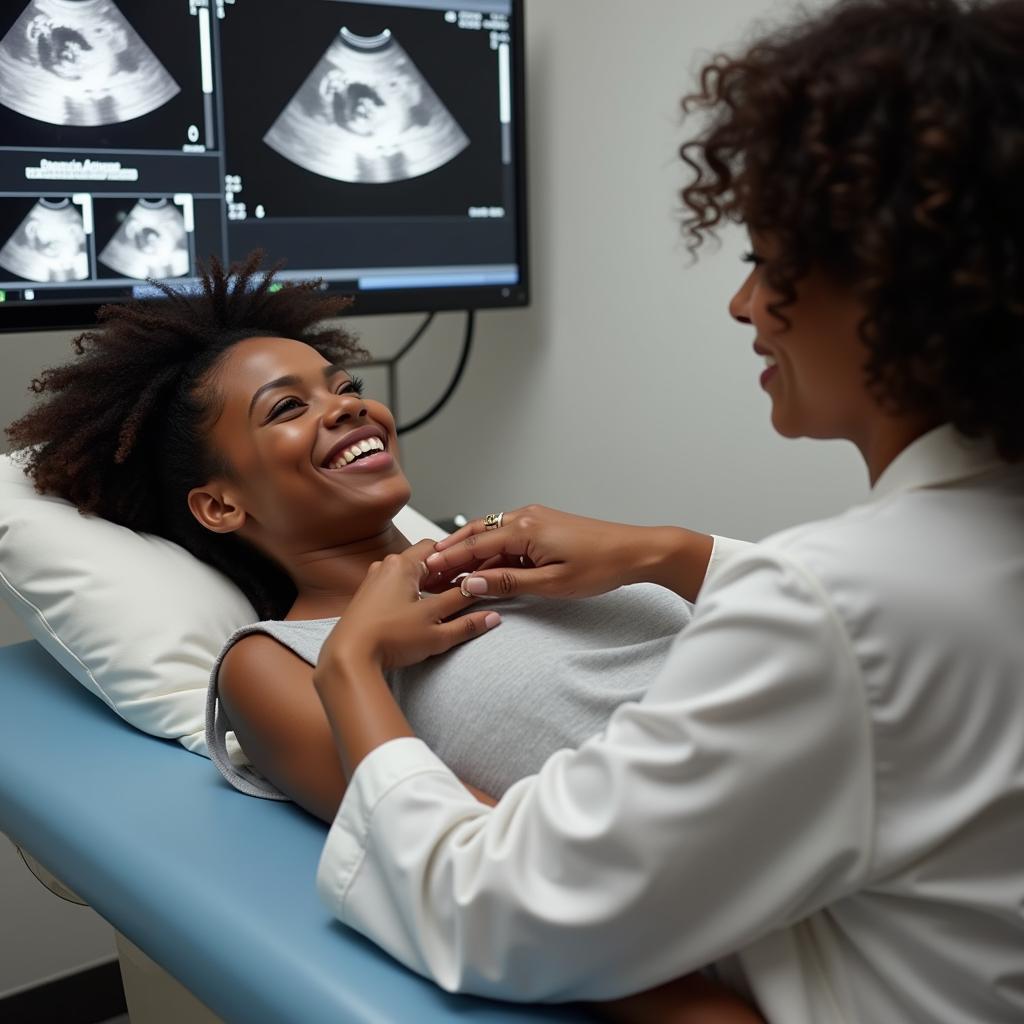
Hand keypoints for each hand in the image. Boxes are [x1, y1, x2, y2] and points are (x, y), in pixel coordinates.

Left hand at [319, 540, 501, 672]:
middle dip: (445, 575)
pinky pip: (396, 589)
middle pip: (424, 562)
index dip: (459, 560)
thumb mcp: (436, 631)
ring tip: (445, 604)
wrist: (347, 659)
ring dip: (429, 587)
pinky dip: (413, 596)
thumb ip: (467, 622)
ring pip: (410, 577)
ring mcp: (374, 583)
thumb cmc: (385, 639)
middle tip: (464, 590)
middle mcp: (385, 568)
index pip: (438, 549)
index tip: (474, 573)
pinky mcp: (368, 600)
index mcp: (402, 565)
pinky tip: (421, 615)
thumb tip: (491, 616)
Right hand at [423, 505, 695, 600]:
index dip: (447, 560)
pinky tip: (480, 563)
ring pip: (490, 533)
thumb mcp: (551, 584)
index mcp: (524, 529)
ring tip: (444, 567)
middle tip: (426, 568)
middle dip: (449, 551)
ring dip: (467, 550)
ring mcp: (534, 518)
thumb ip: (508, 583)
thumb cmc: (600, 566)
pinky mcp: (543, 524)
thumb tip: (471, 584)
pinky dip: (488, 548)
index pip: (474, 547)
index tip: (424, 570)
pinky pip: (506, 535)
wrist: (636, 551)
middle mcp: (525, 517)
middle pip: (475, 534)